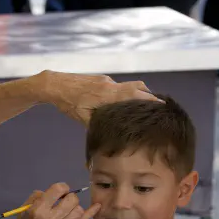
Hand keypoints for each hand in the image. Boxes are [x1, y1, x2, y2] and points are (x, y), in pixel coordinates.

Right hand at [6, 183, 100, 218]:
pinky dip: (91, 212)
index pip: (57, 189)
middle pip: (71, 199)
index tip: (60, 192)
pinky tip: (97, 206)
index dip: (62, 187)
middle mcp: (51, 218)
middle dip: (69, 197)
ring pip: (78, 210)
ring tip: (68, 210)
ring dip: (74, 207)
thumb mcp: (23, 211)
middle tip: (64, 202)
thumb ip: (36, 198)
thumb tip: (53, 193)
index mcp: (38, 210)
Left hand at [37, 71, 158, 125]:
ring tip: (143, 108)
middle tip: (159, 108)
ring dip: (138, 95)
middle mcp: (111, 85)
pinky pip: (119, 87)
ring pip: (128, 87)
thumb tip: (108, 138)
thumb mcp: (83, 117)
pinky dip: (125, 94)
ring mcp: (106, 81)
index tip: (163, 106)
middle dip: (149, 97)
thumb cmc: (68, 103)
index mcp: (108, 94)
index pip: (135, 95)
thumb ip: (98, 124)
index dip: (150, 100)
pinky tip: (125, 105)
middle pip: (137, 87)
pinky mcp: (102, 80)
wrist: (54, 85)